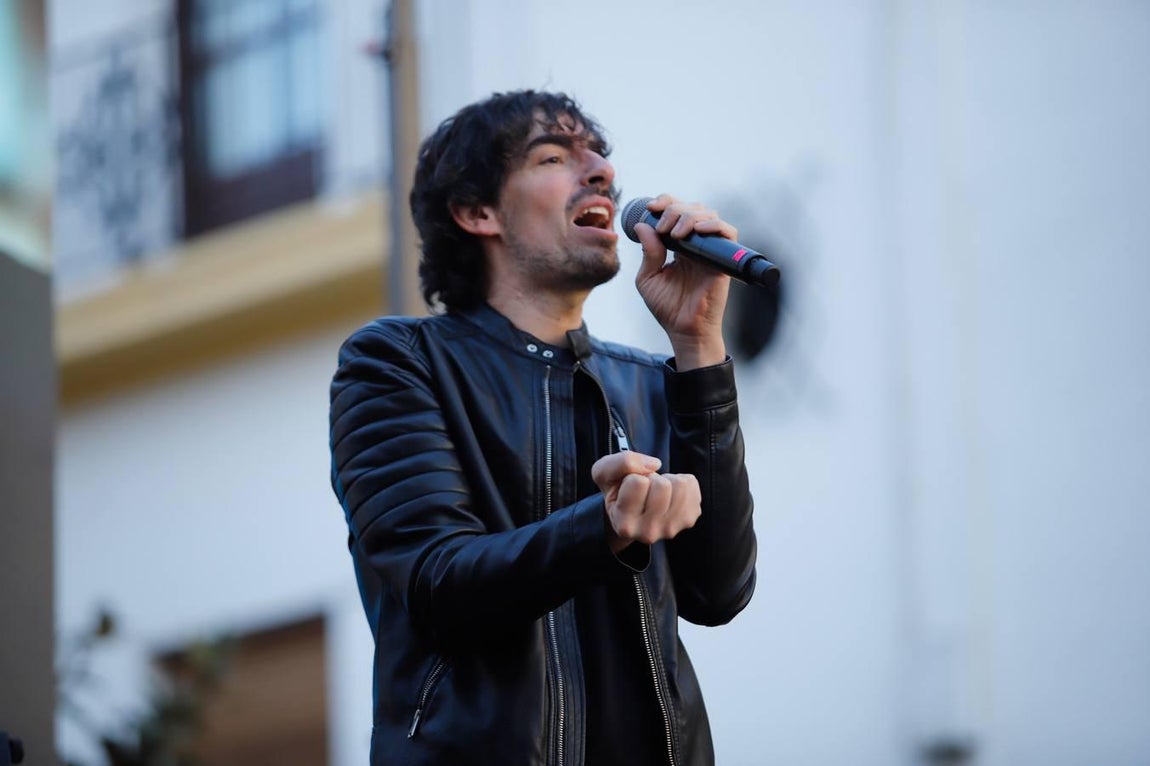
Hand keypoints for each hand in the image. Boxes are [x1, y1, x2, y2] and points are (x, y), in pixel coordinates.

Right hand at [591, 451, 701, 553]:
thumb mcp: (604, 471)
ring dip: (667, 480)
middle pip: (663, 486)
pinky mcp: (688, 519)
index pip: (638, 482)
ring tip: (656, 491)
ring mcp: (671, 528)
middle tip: (645, 488)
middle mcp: (648, 532)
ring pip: (680, 485)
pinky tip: (669, 494)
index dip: (633, 476)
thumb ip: (621, 462)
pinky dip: (681, 482)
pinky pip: (692, 486)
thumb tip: (655, 464)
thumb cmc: (617, 489)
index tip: (629, 487)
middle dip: (653, 478)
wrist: (631, 510)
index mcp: (624, 524)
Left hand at [633, 194, 735, 369]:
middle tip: (663, 227)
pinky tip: (697, 231)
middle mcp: (696, 244)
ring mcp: (711, 250)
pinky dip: (713, 225)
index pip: (676, 211)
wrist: (685, 330)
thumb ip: (648, 252)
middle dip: (674, 209)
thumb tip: (643, 225)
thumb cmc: (667, 308)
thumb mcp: (648, 278)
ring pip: (708, 215)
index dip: (666, 202)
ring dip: (689, 216)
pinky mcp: (723, 260)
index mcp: (678, 245)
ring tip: (675, 233)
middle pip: (692, 208)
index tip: (651, 208)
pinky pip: (728, 232)